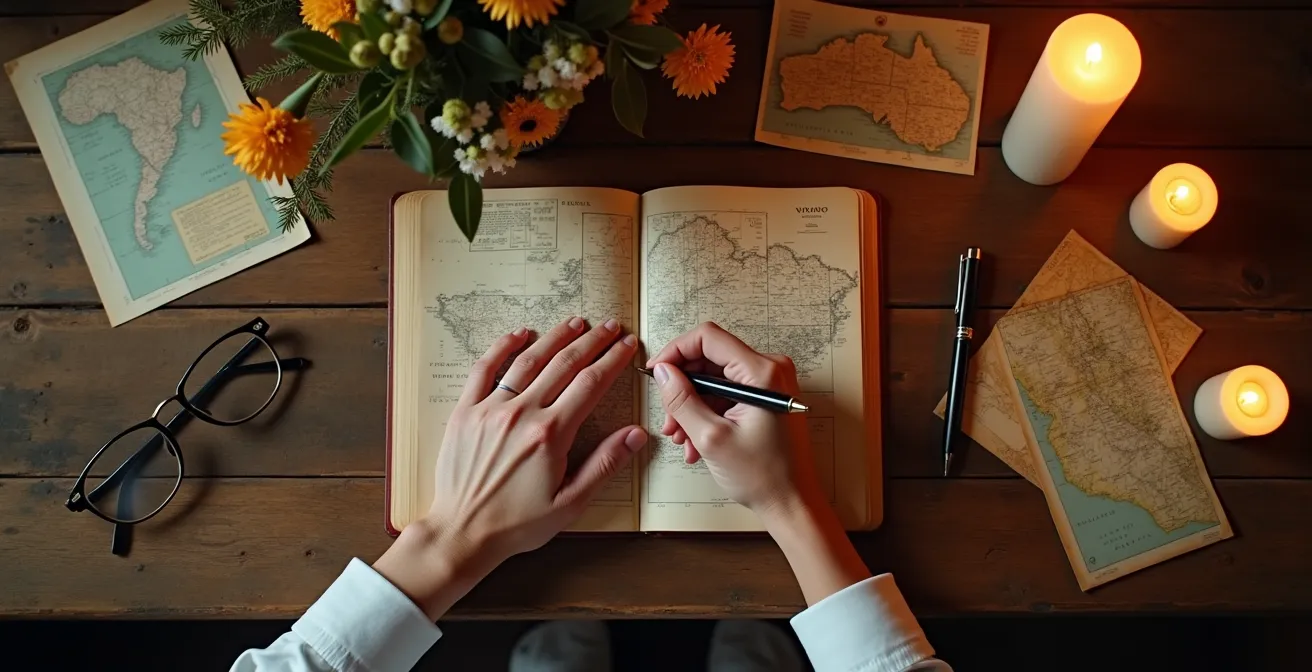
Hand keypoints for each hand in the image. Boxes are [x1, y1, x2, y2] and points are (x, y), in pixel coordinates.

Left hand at [375, 316, 645, 617]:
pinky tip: (520, 334)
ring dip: (556, 337)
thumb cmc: (517, 524)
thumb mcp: (570, 503)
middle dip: (592, 341)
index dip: (613, 361)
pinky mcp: (465, 411)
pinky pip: (484, 369)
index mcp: (551, 435)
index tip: (627, 347)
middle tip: (611, 327)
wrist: (462, 532)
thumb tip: (637, 435)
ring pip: (529, 360)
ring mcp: (490, 409)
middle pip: (564, 364)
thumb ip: (604, 464)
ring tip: (576, 323)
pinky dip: (502, 347)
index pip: (591, 384)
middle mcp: (522, 413)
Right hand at [648, 322, 870, 605]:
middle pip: (710, 359)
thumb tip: (663, 372)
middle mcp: (770, 370)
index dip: (675, 352)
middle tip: (668, 418)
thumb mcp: (711, 437)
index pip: (707, 338)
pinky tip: (697, 441)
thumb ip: (682, 400)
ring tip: (682, 438)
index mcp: (761, 372)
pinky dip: (709, 413)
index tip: (657, 372)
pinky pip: (729, 394)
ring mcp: (771, 384)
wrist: (793, 504)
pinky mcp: (768, 399)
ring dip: (693, 406)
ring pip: (716, 380)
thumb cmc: (764, 476)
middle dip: (683, 388)